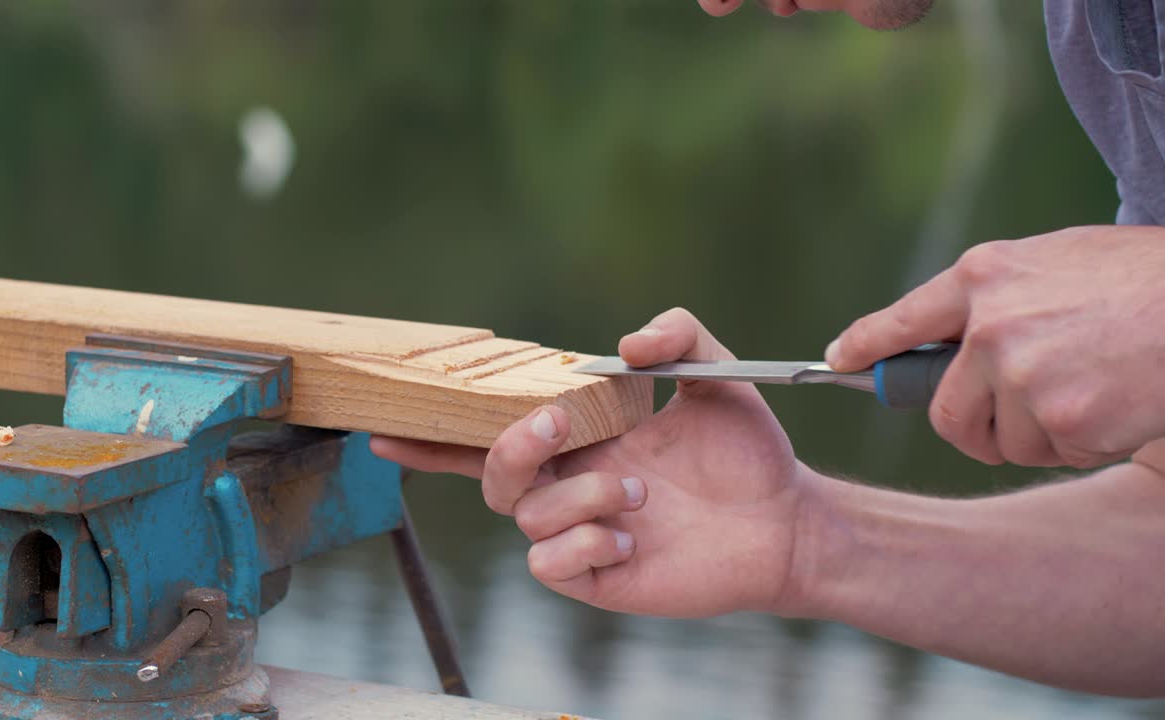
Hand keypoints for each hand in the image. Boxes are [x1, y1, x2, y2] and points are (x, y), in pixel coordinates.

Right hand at [371, 308, 814, 617]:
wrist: (786, 520)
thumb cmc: (746, 452)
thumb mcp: (715, 376)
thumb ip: (677, 334)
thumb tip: (623, 344)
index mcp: (581, 438)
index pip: (495, 432)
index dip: (436, 433)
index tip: (385, 424)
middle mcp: (568, 483)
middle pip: (490, 473)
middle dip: (513, 443)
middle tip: (563, 423)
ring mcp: (579, 532)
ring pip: (522, 515)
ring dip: (576, 494)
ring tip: (639, 491)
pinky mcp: (596, 576)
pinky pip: (549, 564)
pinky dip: (584, 544)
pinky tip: (632, 539)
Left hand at [826, 225, 1164, 467]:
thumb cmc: (1141, 279)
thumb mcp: (1055, 262)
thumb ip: (996, 298)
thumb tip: (949, 341)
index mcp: (984, 276)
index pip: (901, 321)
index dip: (865, 348)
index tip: (838, 362)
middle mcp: (990, 326)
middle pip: (943, 411)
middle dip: (971, 426)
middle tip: (1004, 420)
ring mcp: (1023, 376)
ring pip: (1001, 441)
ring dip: (1039, 432)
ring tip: (1091, 387)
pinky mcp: (1062, 421)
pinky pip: (1053, 454)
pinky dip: (1084, 442)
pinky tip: (1116, 402)